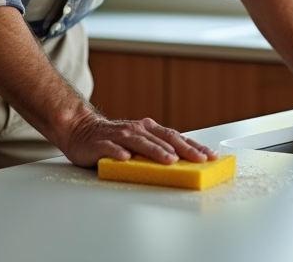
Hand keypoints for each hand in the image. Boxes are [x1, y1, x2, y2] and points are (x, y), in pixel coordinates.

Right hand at [61, 114, 219, 167]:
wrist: (81, 130)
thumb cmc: (114, 139)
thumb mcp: (139, 143)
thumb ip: (157, 149)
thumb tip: (184, 162)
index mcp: (148, 129)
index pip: (176, 136)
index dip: (194, 146)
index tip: (211, 155)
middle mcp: (137, 129)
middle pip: (163, 139)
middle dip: (183, 149)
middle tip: (199, 159)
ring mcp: (119, 135)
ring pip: (141, 143)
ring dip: (156, 151)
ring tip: (169, 161)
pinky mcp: (102, 144)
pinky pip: (111, 148)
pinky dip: (118, 153)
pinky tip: (125, 159)